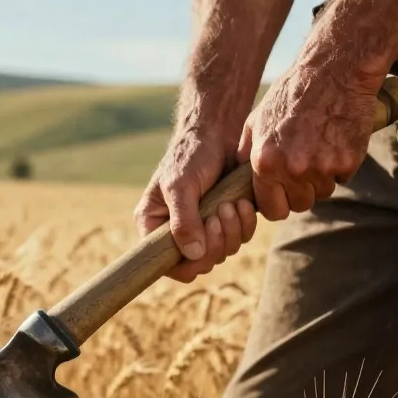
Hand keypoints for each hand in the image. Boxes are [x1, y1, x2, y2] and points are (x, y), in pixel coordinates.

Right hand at [135, 130, 256, 282]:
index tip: (201, 243)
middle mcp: (176, 232)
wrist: (217, 133)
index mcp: (154, 225)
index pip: (165, 264)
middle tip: (220, 214)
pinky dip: (244, 225)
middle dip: (215, 243)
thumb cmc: (191, 155)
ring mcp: (202, 228)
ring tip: (231, 204)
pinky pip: (238, 239)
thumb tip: (193, 254)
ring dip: (232, 232)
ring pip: (221, 253)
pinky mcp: (225, 222)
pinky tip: (242, 203)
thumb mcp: (180, 186)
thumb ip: (183, 221)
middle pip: (198, 263)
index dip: (186, 263)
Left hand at [240, 60, 381, 220]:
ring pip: (323, 193)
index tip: (282, 195)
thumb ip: (248, 153)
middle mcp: (293, 170)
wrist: (334, 71)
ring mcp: (322, 168)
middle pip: (299, 204)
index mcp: (266, 163)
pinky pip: (343, 178)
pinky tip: (335, 141)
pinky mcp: (348, 162)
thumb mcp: (256, 121)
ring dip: (321, 179)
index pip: (271, 209)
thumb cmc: (291, 94)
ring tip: (319, 149)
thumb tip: (239, 176)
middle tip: (303, 171)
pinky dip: (340, 166)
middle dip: (301, 192)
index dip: (277, 204)